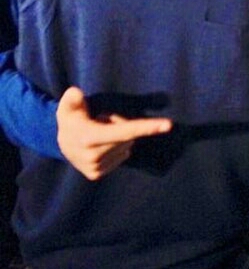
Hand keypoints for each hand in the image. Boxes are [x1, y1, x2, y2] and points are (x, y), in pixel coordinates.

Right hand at [56, 87, 171, 180]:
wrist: (60, 143)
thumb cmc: (70, 119)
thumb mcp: (68, 106)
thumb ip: (72, 98)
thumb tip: (76, 93)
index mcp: (88, 138)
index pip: (125, 131)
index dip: (147, 127)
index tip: (168, 125)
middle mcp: (93, 156)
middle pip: (127, 136)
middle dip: (120, 124)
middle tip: (102, 120)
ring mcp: (95, 168)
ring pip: (126, 146)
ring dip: (118, 137)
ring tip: (99, 133)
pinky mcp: (97, 174)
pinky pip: (122, 155)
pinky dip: (117, 147)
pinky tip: (101, 145)